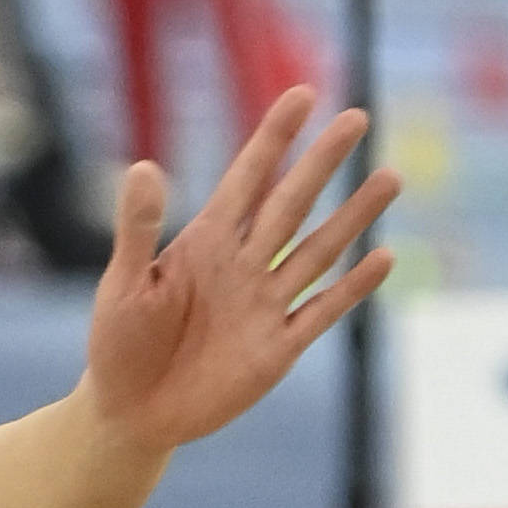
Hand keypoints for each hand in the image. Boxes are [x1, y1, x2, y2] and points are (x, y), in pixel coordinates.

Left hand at [84, 88, 399, 452]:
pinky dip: (351, 288)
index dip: (273, 139)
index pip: (246, 180)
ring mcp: (264, 304)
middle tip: (356, 117)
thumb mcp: (122, 285)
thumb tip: (143, 167)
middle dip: (321, 163)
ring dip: (352, 217)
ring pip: (318, 251)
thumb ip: (138, 230)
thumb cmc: (118, 344)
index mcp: (203, 243)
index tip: (301, 94)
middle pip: (290, 204)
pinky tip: (382, 257)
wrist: (130, 414)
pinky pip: (322, 311)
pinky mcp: (278, 347)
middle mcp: (241, 265)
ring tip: (389, 176)